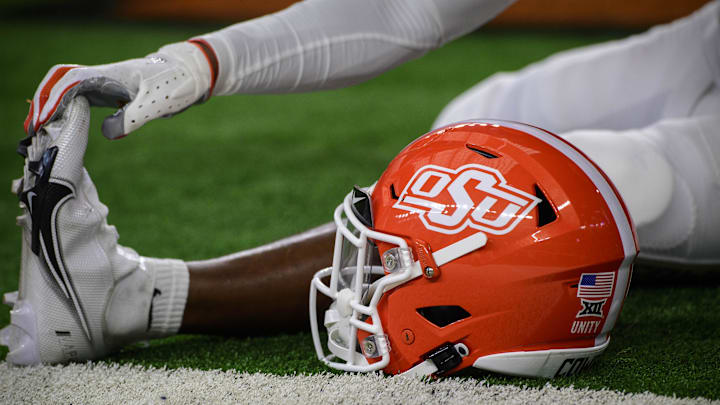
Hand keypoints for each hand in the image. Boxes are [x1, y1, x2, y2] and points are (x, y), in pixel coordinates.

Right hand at [23, 40, 215, 145]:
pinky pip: (81, 99)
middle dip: (45, 101)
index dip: (52, 99)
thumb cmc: (175, 85)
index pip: (70, 81)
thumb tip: (107, 132)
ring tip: (42, 130)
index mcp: (110, 75)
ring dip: (54, 107)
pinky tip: (64, 127)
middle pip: (61, 83)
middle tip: (34, 128)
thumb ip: (132, 118)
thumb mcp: (156, 104)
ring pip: (69, 91)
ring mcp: (105, 84)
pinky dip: (67, 110)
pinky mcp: (111, 94)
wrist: (190, 76)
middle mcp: (103, 77)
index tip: (42, 119)